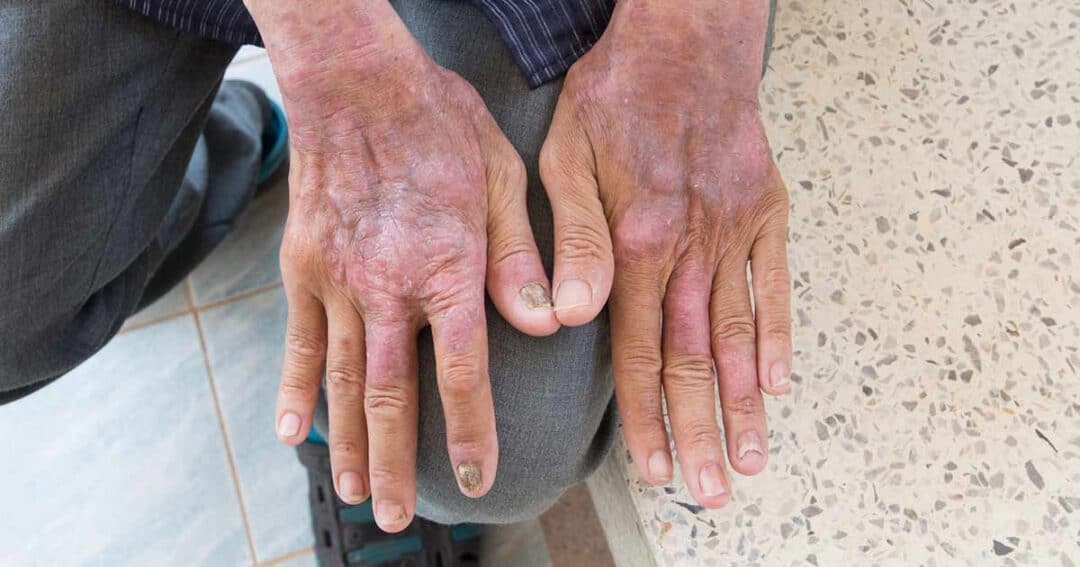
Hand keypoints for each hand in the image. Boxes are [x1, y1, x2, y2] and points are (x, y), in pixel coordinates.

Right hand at [245, 1, 557, 530]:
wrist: (357, 85)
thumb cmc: (439, 126)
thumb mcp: (503, 179)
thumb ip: (522, 257)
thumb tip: (547, 322)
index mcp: (447, 270)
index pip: (463, 373)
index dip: (470, 434)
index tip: (476, 480)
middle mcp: (388, 288)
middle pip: (393, 396)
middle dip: (397, 464)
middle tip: (396, 517)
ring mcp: (337, 282)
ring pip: (344, 381)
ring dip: (350, 443)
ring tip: (355, 491)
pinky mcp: (302, 269)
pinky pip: (298, 342)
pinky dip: (296, 390)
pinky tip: (294, 431)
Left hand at [540, 0, 791, 506]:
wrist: (687, 40)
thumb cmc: (616, 96)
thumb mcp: (567, 158)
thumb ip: (574, 243)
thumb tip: (568, 317)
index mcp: (638, 242)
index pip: (640, 351)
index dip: (646, 416)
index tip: (654, 468)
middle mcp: (691, 247)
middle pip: (696, 360)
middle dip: (700, 433)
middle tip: (709, 491)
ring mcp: (735, 233)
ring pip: (739, 336)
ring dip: (744, 404)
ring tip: (748, 458)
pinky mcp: (766, 213)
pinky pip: (774, 286)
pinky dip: (777, 337)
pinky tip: (779, 384)